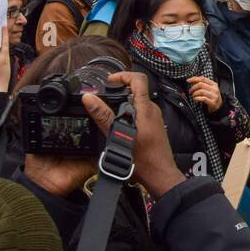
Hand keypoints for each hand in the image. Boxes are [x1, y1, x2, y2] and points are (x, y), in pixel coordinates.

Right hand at [81, 71, 185, 198]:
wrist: (160, 175)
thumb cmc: (143, 159)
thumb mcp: (118, 135)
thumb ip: (104, 115)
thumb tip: (89, 98)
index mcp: (146, 107)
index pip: (138, 79)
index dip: (123, 75)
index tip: (109, 81)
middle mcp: (152, 110)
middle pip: (136, 90)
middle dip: (119, 91)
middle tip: (103, 98)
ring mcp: (154, 118)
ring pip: (137, 103)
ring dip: (122, 103)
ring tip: (107, 113)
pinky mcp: (153, 126)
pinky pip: (139, 113)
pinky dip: (127, 113)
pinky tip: (117, 126)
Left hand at [187, 75, 221, 113]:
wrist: (219, 105)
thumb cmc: (212, 96)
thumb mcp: (209, 89)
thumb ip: (203, 84)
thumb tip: (192, 81)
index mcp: (213, 84)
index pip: (203, 79)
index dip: (194, 79)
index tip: (188, 80)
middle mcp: (214, 89)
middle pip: (201, 84)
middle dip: (193, 87)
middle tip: (190, 91)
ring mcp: (214, 96)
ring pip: (201, 91)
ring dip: (195, 93)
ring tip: (193, 96)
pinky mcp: (212, 102)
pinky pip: (203, 99)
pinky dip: (197, 98)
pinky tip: (195, 99)